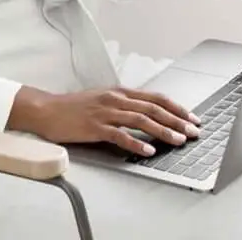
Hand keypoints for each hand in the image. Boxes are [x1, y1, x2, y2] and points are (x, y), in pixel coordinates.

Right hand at [11, 85, 200, 156]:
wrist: (48, 110)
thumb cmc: (75, 107)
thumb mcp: (103, 100)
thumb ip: (124, 106)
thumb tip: (148, 116)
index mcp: (119, 92)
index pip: (154, 98)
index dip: (176, 107)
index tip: (192, 118)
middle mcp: (115, 99)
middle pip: (152, 108)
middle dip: (176, 120)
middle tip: (193, 131)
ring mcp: (105, 112)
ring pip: (140, 120)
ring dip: (162, 131)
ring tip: (178, 140)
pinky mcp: (95, 127)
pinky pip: (120, 135)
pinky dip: (136, 142)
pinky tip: (148, 150)